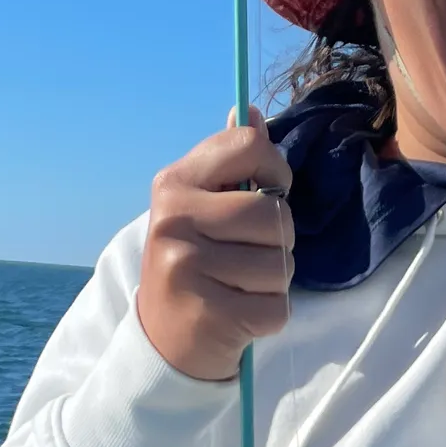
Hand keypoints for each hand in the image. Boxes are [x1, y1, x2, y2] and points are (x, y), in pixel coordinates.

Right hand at [136, 113, 293, 381]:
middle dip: (279, 238)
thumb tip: (247, 107)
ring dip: (275, 280)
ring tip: (241, 285)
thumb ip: (229, 161)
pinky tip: (240, 313)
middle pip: (273, 214)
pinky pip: (278, 306)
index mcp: (173, 184)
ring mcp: (187, 269)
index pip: (248, 146)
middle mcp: (173, 221)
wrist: (164, 339)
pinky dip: (270, 315)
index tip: (269, 192)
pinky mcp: (209, 315)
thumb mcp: (201, 205)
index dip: (275, 170)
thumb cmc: (194, 261)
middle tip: (250, 253)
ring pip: (281, 263)